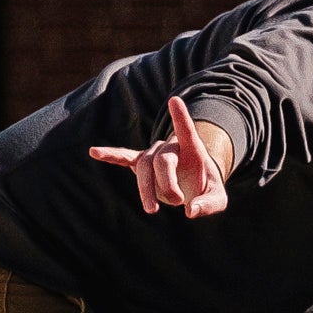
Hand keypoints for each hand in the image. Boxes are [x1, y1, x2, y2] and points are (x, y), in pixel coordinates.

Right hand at [88, 94, 231, 216]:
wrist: (195, 185)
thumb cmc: (207, 189)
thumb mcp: (218, 199)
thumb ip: (209, 204)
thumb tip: (191, 211)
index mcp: (192, 149)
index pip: (186, 130)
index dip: (180, 117)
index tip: (174, 101)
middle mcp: (170, 147)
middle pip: (161, 160)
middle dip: (167, 183)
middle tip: (178, 202)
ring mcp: (154, 153)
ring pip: (144, 167)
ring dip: (146, 189)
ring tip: (152, 210)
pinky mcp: (142, 163)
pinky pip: (125, 158)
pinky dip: (111, 155)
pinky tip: (94, 152)